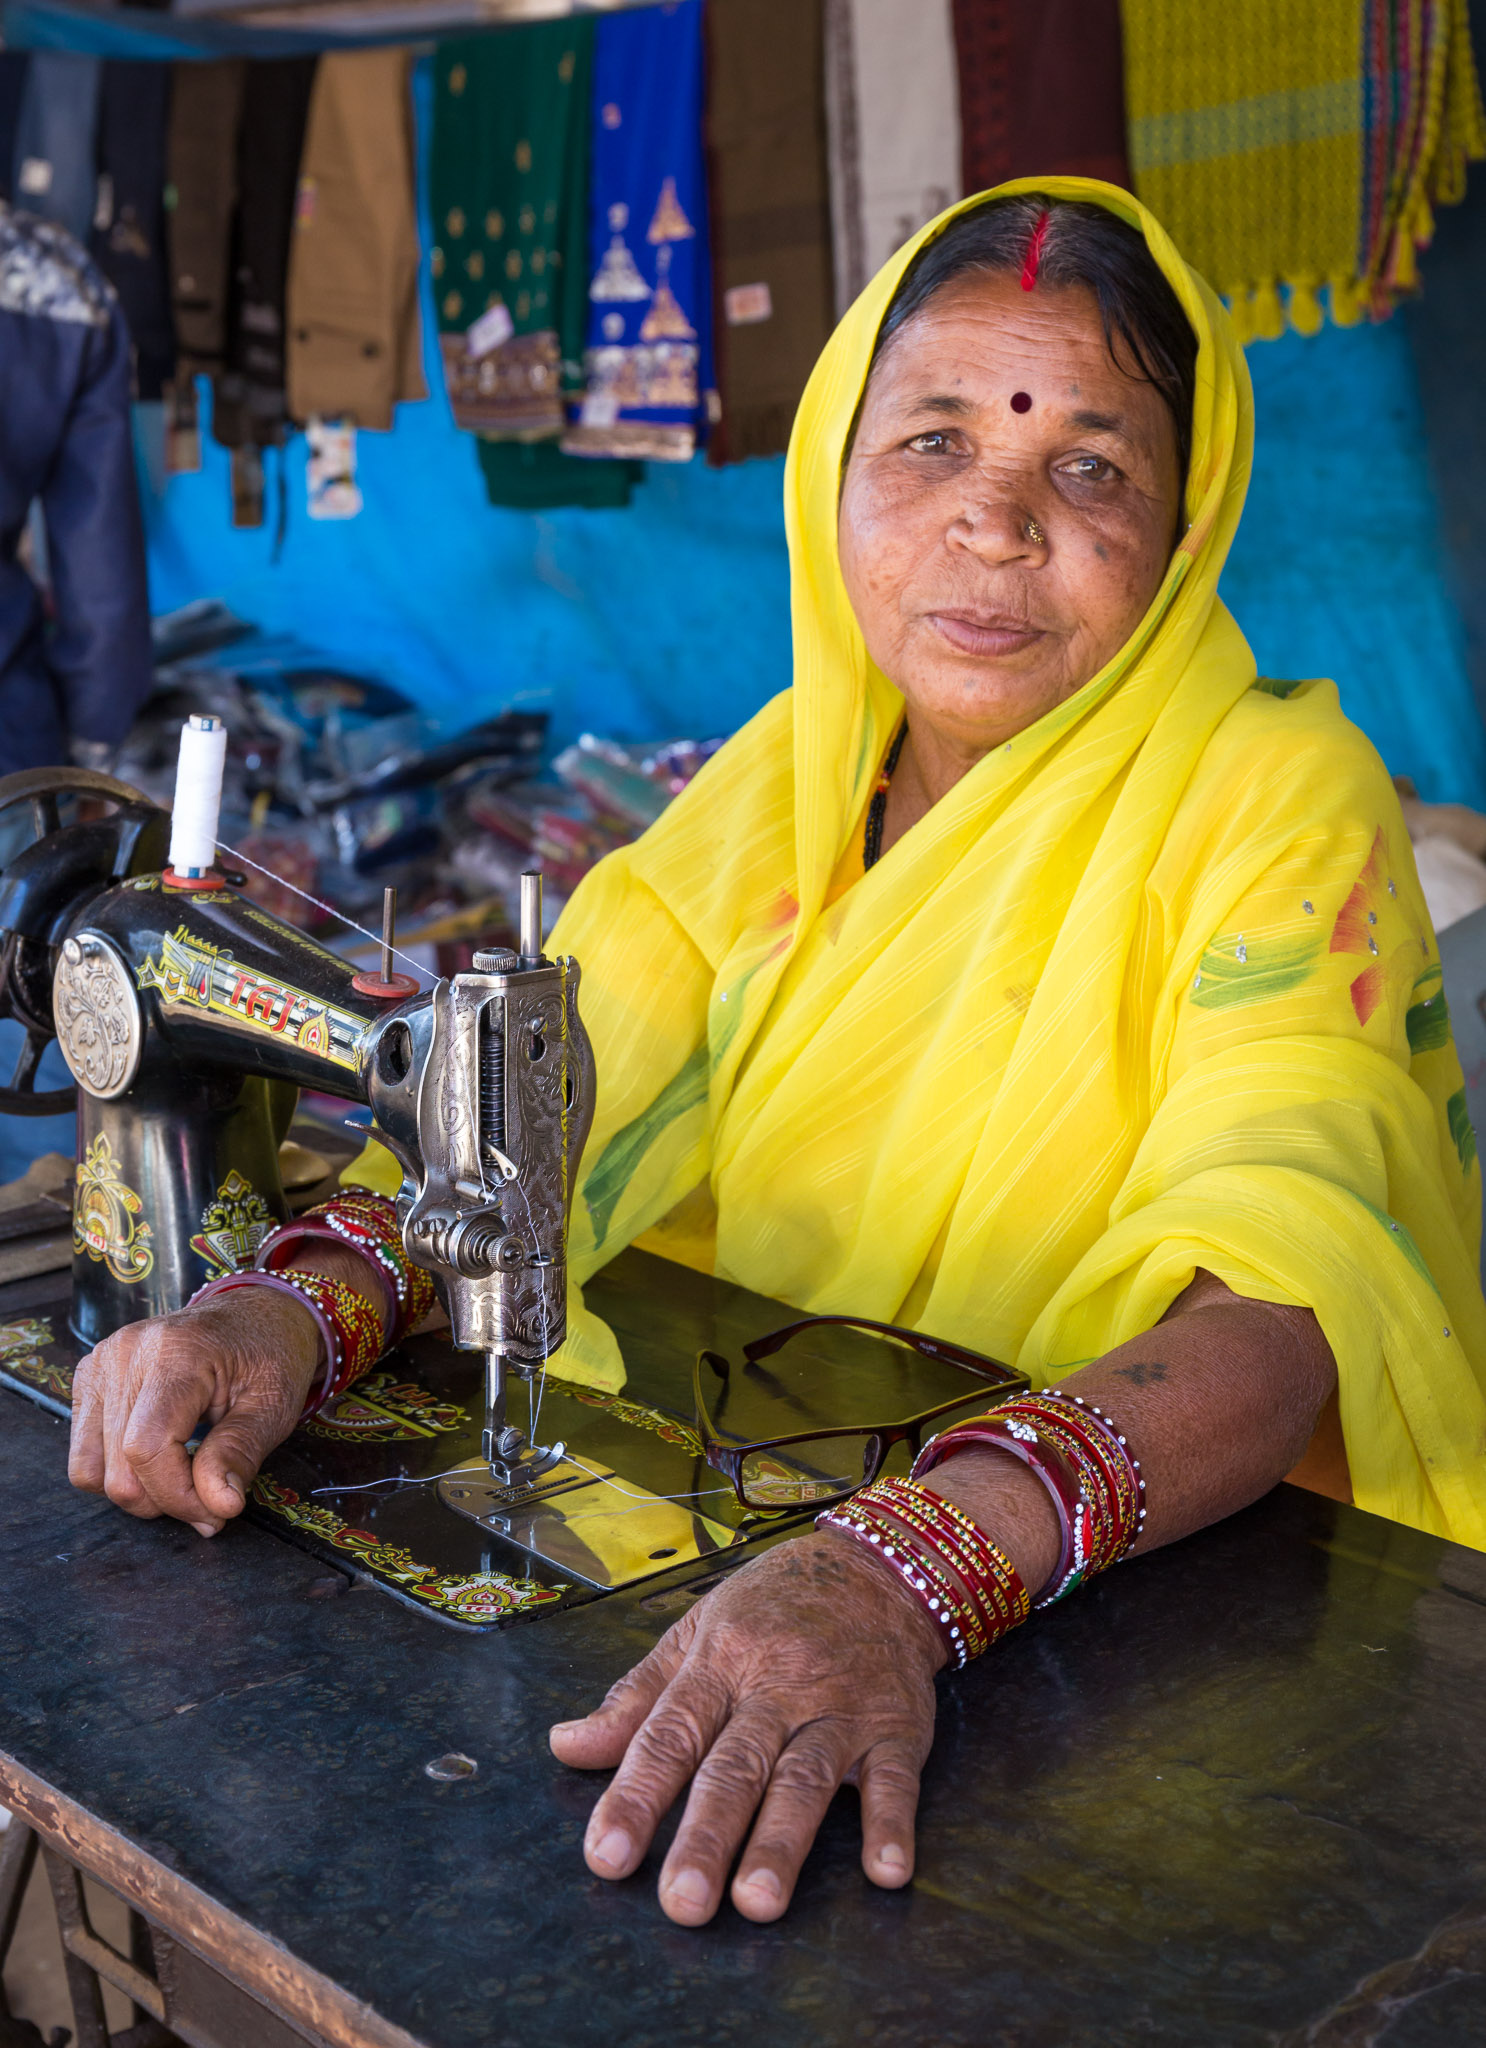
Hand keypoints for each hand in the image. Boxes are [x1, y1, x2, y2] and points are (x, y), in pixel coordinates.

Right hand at [68, 1290, 319, 1535]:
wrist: (255, 1315)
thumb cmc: (270, 1356)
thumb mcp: (273, 1404)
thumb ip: (240, 1453)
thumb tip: (218, 1506)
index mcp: (177, 1351)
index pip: (147, 1448)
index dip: (177, 1496)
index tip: (217, 1513)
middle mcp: (126, 1353)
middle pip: (118, 1468)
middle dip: (166, 1501)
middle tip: (210, 1501)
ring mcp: (101, 1363)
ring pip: (91, 1469)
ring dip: (139, 1492)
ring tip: (185, 1477)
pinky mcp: (89, 1377)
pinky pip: (84, 1454)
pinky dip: (118, 1472)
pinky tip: (160, 1458)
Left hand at [549, 1531, 945, 1924]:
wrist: (875, 1567)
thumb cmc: (772, 1606)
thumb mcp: (698, 1629)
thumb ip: (636, 1695)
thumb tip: (566, 1745)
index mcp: (721, 1661)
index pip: (670, 1734)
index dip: (636, 1795)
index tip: (605, 1855)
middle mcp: (778, 1687)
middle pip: (737, 1767)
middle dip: (707, 1836)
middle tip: (681, 1903)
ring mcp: (840, 1708)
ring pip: (805, 1779)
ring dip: (782, 1842)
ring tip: (757, 1902)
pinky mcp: (896, 1727)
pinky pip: (896, 1779)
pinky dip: (892, 1824)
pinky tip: (886, 1871)